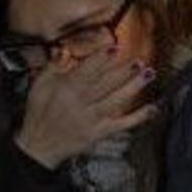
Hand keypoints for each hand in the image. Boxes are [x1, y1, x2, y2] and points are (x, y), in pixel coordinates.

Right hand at [14, 52, 157, 169]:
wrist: (38, 146)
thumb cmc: (38, 114)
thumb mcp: (38, 87)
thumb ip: (53, 67)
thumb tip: (63, 50)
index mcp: (65, 90)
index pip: (86, 70)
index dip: (101, 58)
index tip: (114, 46)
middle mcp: (80, 104)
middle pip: (105, 84)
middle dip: (123, 71)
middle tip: (139, 60)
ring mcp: (92, 119)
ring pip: (115, 101)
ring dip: (133, 87)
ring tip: (148, 75)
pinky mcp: (99, 133)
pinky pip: (121, 124)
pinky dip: (138, 117)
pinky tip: (152, 108)